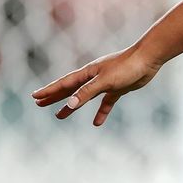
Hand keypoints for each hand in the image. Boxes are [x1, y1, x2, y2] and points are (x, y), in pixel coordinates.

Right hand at [31, 46, 161, 125]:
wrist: (148, 58)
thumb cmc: (126, 66)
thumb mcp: (104, 81)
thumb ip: (87, 92)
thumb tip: (70, 105)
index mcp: (88, 73)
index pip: (64, 84)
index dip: (49, 91)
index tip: (34, 97)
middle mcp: (94, 77)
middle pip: (70, 89)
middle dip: (54, 97)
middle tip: (39, 104)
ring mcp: (105, 83)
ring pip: (85, 97)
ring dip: (72, 106)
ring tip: (60, 115)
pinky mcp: (118, 89)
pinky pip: (105, 103)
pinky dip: (101, 112)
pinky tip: (97, 123)